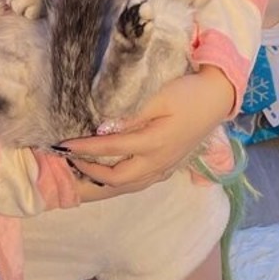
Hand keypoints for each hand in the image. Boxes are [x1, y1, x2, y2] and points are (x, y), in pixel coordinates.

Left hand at [64, 66, 235, 201]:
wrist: (217, 98)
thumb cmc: (187, 92)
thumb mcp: (158, 97)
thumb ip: (130, 115)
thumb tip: (103, 129)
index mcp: (154, 143)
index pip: (110, 149)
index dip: (83, 149)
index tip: (62, 145)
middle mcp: (158, 161)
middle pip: (116, 179)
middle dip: (88, 174)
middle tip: (68, 163)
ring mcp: (164, 167)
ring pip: (128, 187)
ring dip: (102, 184)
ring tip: (81, 174)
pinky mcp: (167, 167)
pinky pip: (139, 183)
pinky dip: (118, 183)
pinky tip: (106, 176)